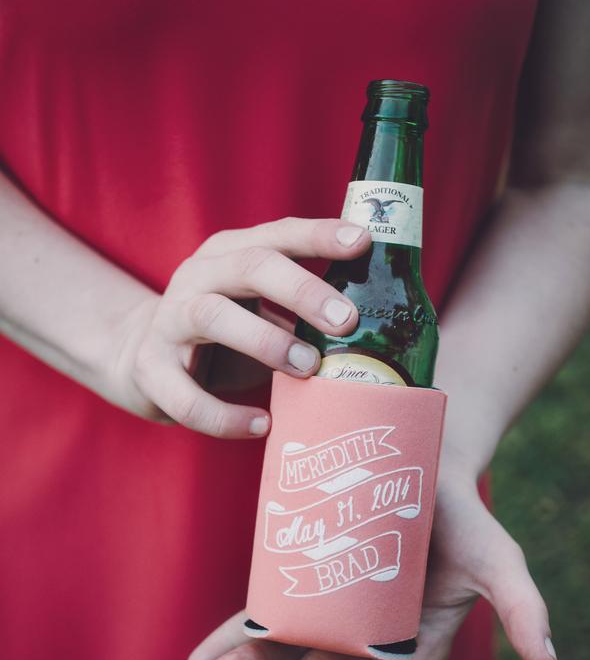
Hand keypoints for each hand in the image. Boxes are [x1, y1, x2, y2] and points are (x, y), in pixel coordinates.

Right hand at [110, 217, 370, 436]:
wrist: (142, 358)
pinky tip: (261, 425)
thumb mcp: (258, 308)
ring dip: (266, 342)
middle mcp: (198, 277)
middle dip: (302, 290)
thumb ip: (301, 309)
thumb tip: (377, 330)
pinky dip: (225, 415)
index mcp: (229, 253)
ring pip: (212, 317)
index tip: (363, 243)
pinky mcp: (151, 369)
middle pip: (250, 265)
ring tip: (307, 368)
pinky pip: (187, 396)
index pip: (278, 234)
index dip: (320, 236)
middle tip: (346, 321)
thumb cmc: (223, 333)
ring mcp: (169, 320)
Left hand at [186, 455, 557, 659]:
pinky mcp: (316, 569)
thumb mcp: (500, 559)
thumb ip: (524, 608)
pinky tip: (202, 649)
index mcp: (415, 640)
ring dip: (251, 659)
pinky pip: (273, 604)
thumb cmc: (466, 517)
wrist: (427, 460)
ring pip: (291, 642)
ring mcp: (341, 601)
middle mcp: (373, 630)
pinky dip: (241, 627)